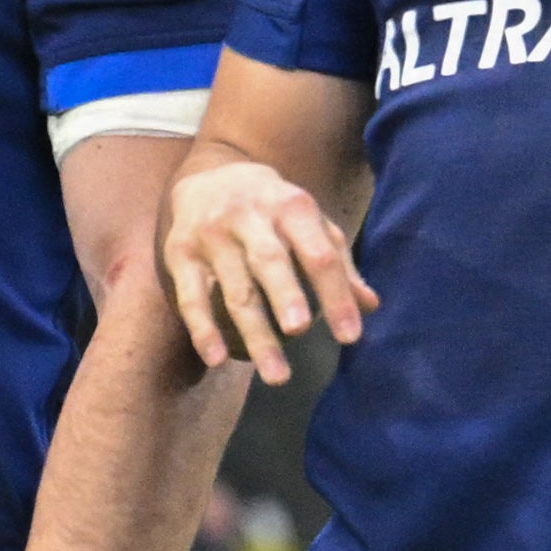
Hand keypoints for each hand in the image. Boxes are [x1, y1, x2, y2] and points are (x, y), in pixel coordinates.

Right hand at [157, 144, 371, 381]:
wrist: (209, 176)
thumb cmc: (272, 210)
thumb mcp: (308, 222)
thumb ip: (337, 261)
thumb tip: (370, 306)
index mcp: (290, 207)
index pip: (318, 253)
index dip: (335, 294)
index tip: (350, 336)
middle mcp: (248, 216)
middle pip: (269, 261)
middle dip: (284, 294)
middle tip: (300, 330)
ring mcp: (211, 235)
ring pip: (234, 289)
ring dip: (254, 333)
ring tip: (276, 374)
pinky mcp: (180, 253)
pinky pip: (191, 297)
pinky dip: (203, 329)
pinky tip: (216, 360)